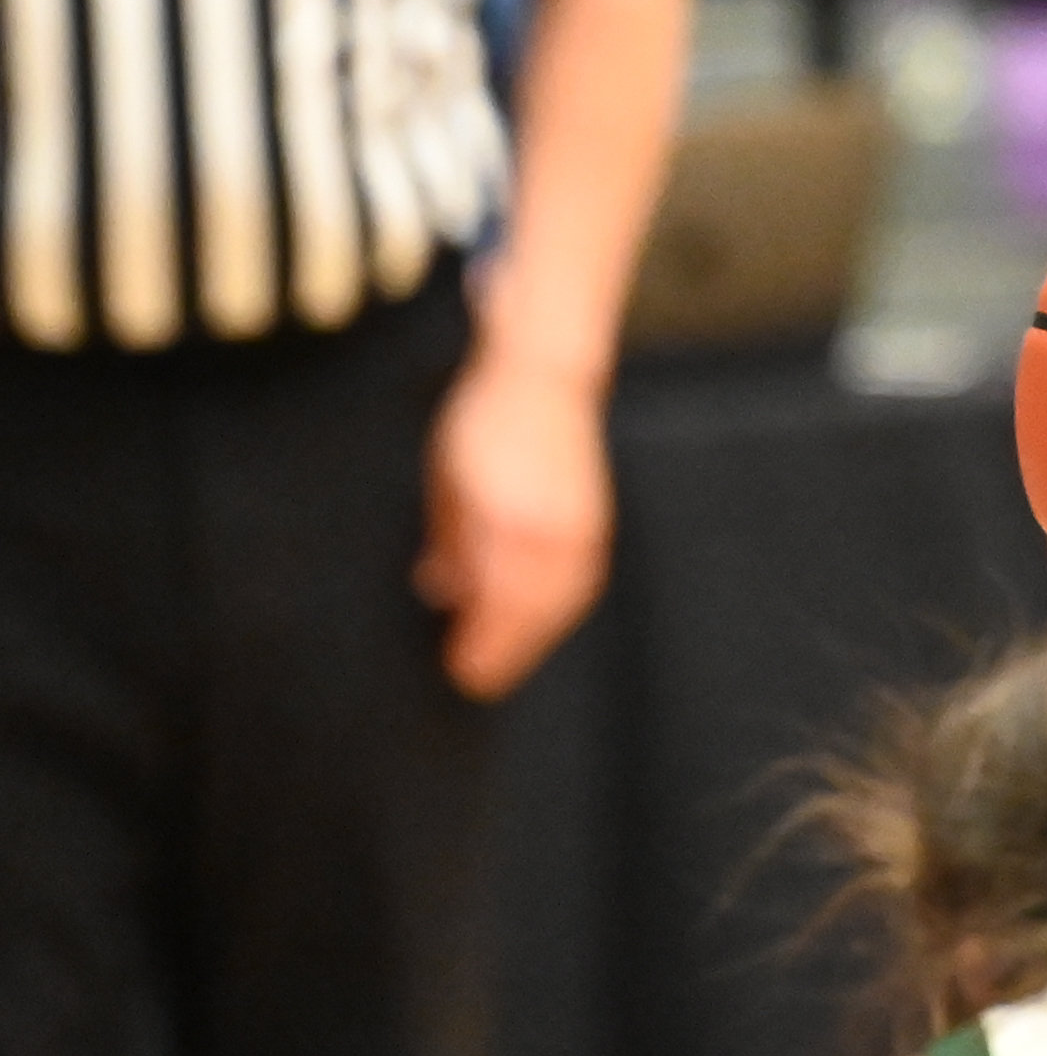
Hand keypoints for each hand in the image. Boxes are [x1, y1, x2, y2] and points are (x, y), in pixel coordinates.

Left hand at [414, 354, 612, 699]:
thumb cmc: (485, 422)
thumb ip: (449, 538)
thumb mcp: (448, 480)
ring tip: (507, 656)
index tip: (460, 669)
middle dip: (506, 650)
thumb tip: (441, 590)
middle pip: (532, 611)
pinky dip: (558, 609)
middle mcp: (550, 529)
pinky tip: (541, 619)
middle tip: (478, 679)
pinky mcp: (595, 523)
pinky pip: (580, 581)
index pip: (498, 600)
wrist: (545, 375)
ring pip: (561, 601)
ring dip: (534, 634)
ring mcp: (580, 527)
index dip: (482, 641)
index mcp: (508, 519)